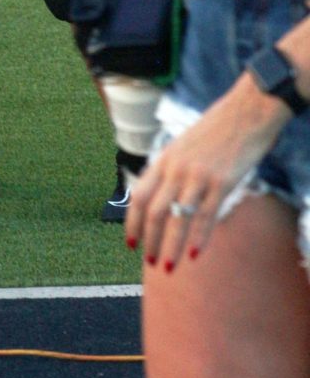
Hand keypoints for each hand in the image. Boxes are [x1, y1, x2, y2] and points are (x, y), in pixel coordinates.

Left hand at [126, 78, 287, 269]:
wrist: (246, 111)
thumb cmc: (216, 129)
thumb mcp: (184, 146)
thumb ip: (172, 169)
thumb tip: (162, 196)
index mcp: (164, 159)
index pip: (138, 195)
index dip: (132, 222)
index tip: (131, 243)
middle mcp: (176, 169)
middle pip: (153, 211)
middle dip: (149, 240)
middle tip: (149, 262)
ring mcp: (198, 176)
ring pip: (177, 219)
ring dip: (170, 247)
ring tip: (168, 267)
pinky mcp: (222, 182)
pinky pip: (206, 216)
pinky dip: (199, 238)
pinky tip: (195, 255)